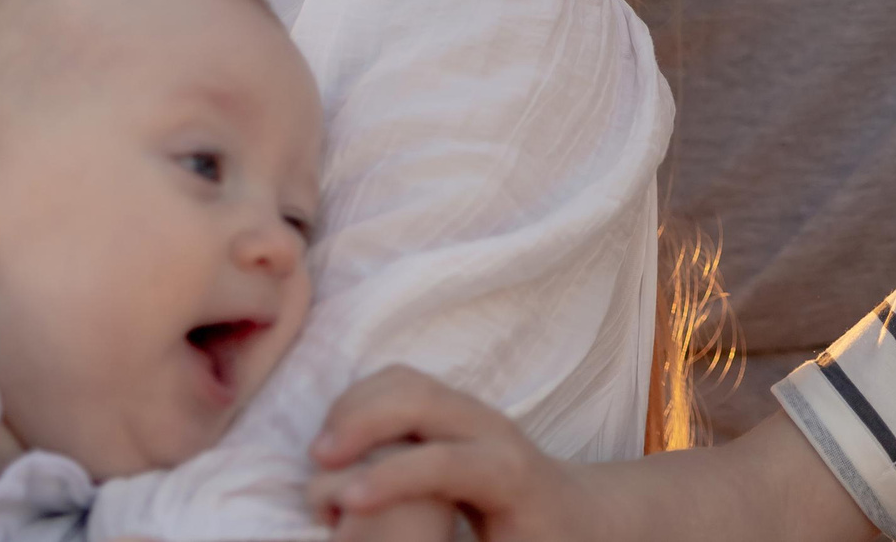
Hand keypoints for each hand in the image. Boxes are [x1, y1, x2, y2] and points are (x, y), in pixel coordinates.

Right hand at [310, 366, 593, 541]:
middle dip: (365, 423)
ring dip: (358, 404)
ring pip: (406, 381)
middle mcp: (491, 429)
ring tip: (321, 449)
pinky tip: (340, 434)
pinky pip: (402, 382)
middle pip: (420, 401)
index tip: (347, 502)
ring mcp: (472, 409)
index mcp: (508, 474)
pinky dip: (364, 397)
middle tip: (318, 461)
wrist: (576, 514)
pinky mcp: (454, 406)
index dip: (393, 479)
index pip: (443, 463)